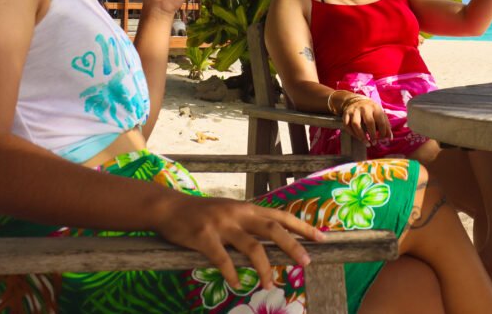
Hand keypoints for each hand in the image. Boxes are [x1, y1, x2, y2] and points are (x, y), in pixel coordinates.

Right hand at [152, 194, 324, 288]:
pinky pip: (222, 258)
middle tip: (307, 262)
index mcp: (248, 208)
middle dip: (292, 245)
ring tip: (271, 283)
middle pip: (272, 229)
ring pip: (251, 246)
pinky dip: (231, 272)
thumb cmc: (203, 214)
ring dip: (264, 267)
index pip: (282, 216)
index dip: (303, 227)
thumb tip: (273, 239)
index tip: (322, 238)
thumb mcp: (231, 213)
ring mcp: (222, 224)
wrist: (169, 208)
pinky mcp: (203, 236)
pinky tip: (235, 284)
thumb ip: (250, 223)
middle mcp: (239, 213)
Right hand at [342, 96, 392, 144]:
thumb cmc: (372, 111)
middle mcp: (364, 108)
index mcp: (375, 108)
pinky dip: (352, 134)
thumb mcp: (380, 115)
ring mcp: (354, 111)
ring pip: (356, 124)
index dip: (382, 132)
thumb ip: (386, 126)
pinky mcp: (345, 114)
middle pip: (369, 122)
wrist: (357, 101)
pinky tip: (358, 138)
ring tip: (366, 143)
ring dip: (361, 136)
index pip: (380, 121)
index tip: (382, 139)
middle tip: (374, 143)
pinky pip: (347, 126)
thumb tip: (390, 138)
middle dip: (372, 134)